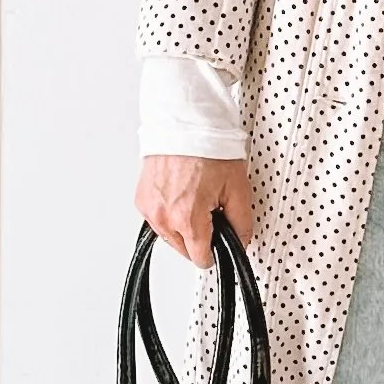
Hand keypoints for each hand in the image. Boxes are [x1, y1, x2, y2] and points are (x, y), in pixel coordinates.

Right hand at [135, 155, 253, 264]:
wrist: (185, 124)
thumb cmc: (209, 149)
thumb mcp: (237, 188)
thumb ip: (241, 223)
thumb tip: (241, 241)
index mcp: (187, 219)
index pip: (200, 259)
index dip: (216, 252)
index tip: (220, 241)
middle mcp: (163, 217)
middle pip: (184, 250)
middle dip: (199, 237)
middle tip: (211, 211)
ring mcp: (149, 209)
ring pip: (169, 237)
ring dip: (183, 227)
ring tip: (196, 200)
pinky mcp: (141, 199)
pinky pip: (157, 220)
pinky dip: (170, 214)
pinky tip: (182, 195)